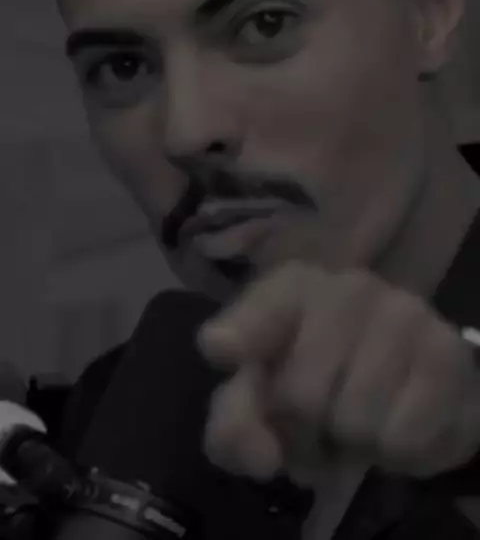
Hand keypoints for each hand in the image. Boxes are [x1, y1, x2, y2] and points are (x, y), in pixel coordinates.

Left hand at [198, 258, 479, 484]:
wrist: (411, 384)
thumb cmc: (320, 382)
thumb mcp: (262, 405)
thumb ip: (237, 426)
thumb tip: (262, 457)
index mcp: (293, 287)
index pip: (261, 309)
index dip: (239, 335)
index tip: (223, 352)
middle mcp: (347, 288)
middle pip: (300, 395)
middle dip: (302, 435)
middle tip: (315, 428)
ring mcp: (401, 313)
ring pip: (354, 421)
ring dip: (350, 446)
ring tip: (355, 423)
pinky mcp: (444, 353)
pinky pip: (401, 437)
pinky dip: (392, 453)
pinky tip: (394, 423)